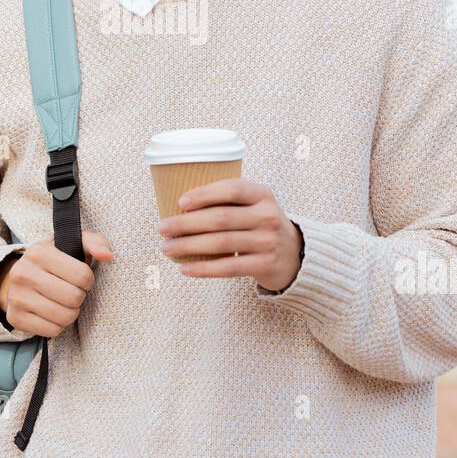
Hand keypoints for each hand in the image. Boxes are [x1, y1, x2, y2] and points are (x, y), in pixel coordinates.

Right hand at [0, 230, 114, 337]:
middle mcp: (23, 273)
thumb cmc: (54, 261)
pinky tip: (53, 313)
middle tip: (73, 291)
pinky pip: (52, 331)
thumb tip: (108, 256)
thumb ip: (95, 243)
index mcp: (39, 252)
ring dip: (71, 312)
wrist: (17, 278)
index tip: (80, 278)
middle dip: (80, 296)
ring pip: (64, 317)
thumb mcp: (72, 244)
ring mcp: (17, 297)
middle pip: (74, 298)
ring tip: (64, 302)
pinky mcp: (15, 318)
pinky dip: (58, 325)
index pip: (82, 275)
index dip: (88, 280)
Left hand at [158, 178, 302, 292]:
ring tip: (167, 248)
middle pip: (221, 218)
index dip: (205, 194)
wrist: (294, 254)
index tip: (180, 201)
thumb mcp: (254, 204)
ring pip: (221, 243)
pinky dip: (204, 269)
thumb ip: (227, 200)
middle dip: (186, 223)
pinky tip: (185, 268)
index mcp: (263, 194)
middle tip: (162, 228)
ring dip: (189, 246)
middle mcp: (268, 216)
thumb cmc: (259, 224)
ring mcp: (268, 242)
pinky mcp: (264, 264)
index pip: (233, 189)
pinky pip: (228, 267)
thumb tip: (177, 205)